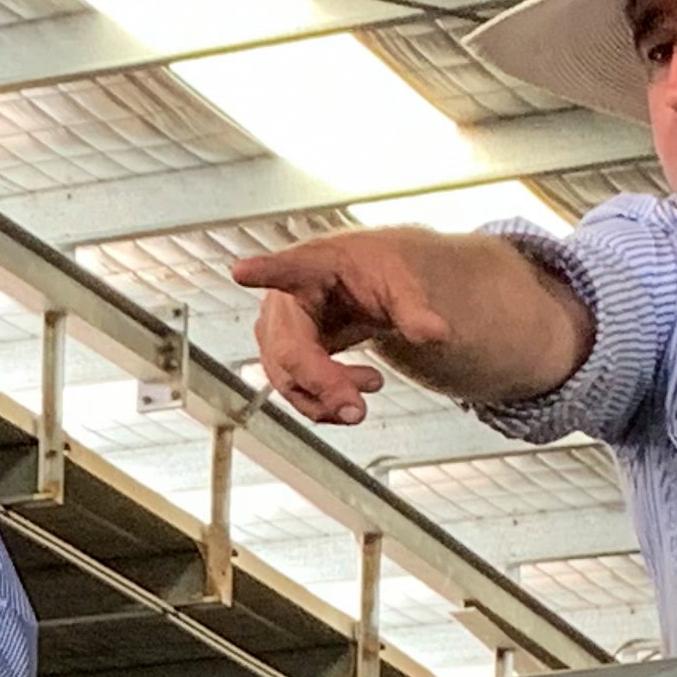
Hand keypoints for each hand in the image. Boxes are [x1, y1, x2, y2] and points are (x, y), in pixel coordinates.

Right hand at [231, 229, 455, 423]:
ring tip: (374, 383)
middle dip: (321, 383)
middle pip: (288, 349)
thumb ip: (415, 308)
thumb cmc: (374, 270)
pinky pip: (296, 390)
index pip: (288, 269)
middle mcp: (284, 300)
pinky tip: (356, 393)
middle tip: (356, 410)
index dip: (264, 271)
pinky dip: (326, 401)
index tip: (242, 270)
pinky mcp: (285, 358)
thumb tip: (434, 334)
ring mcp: (278, 332)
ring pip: (289, 379)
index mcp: (312, 265)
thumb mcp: (401, 280)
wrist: (366, 281)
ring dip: (328, 396)